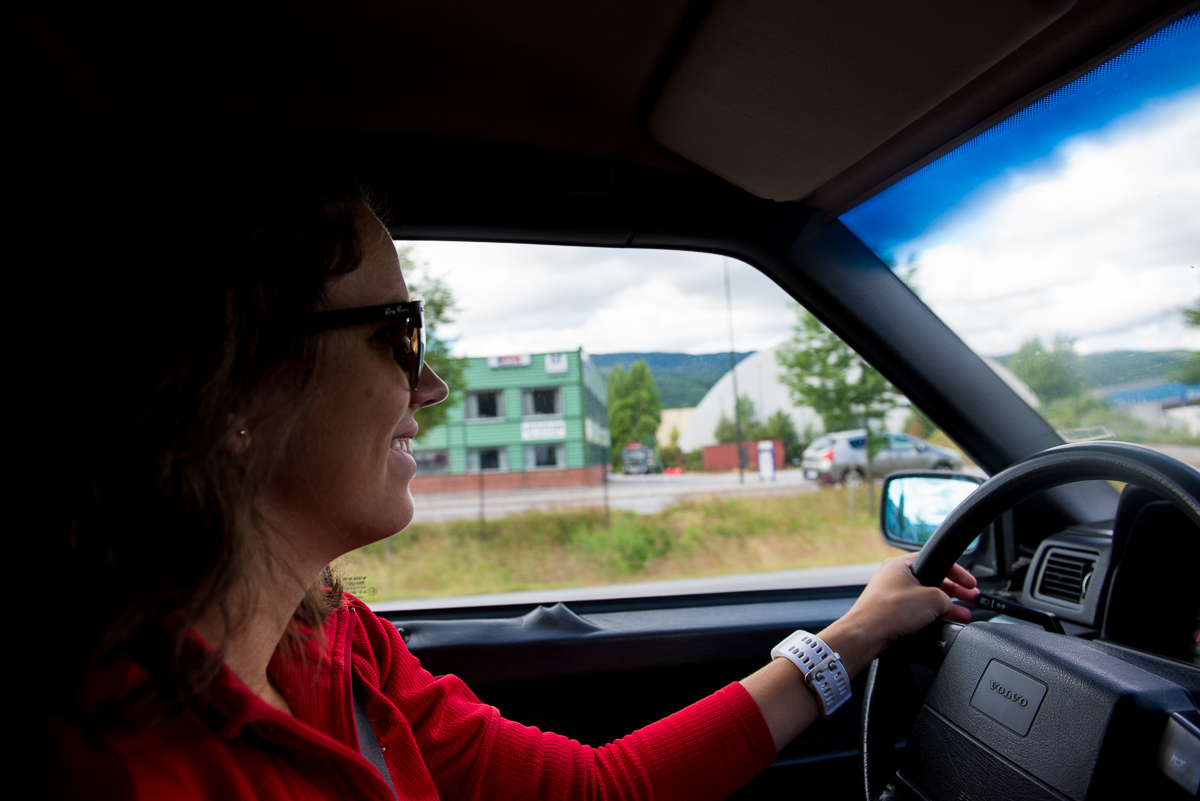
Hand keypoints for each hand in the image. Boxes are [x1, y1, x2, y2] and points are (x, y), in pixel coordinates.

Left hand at [820, 554, 978, 674]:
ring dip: (945, 605)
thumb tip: (949, 605)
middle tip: (971, 599)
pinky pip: (917, 610)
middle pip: (933, 579)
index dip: (958, 572)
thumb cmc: (889, 611)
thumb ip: (947, 598)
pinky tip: (943, 623)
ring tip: (963, 615)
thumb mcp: (931, 599)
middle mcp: (894, 577)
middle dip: (955, 591)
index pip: (936, 561)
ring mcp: (892, 595)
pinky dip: (932, 615)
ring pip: (925, 597)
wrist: (866, 635)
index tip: (971, 583)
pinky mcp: (890, 612)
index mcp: (901, 564)